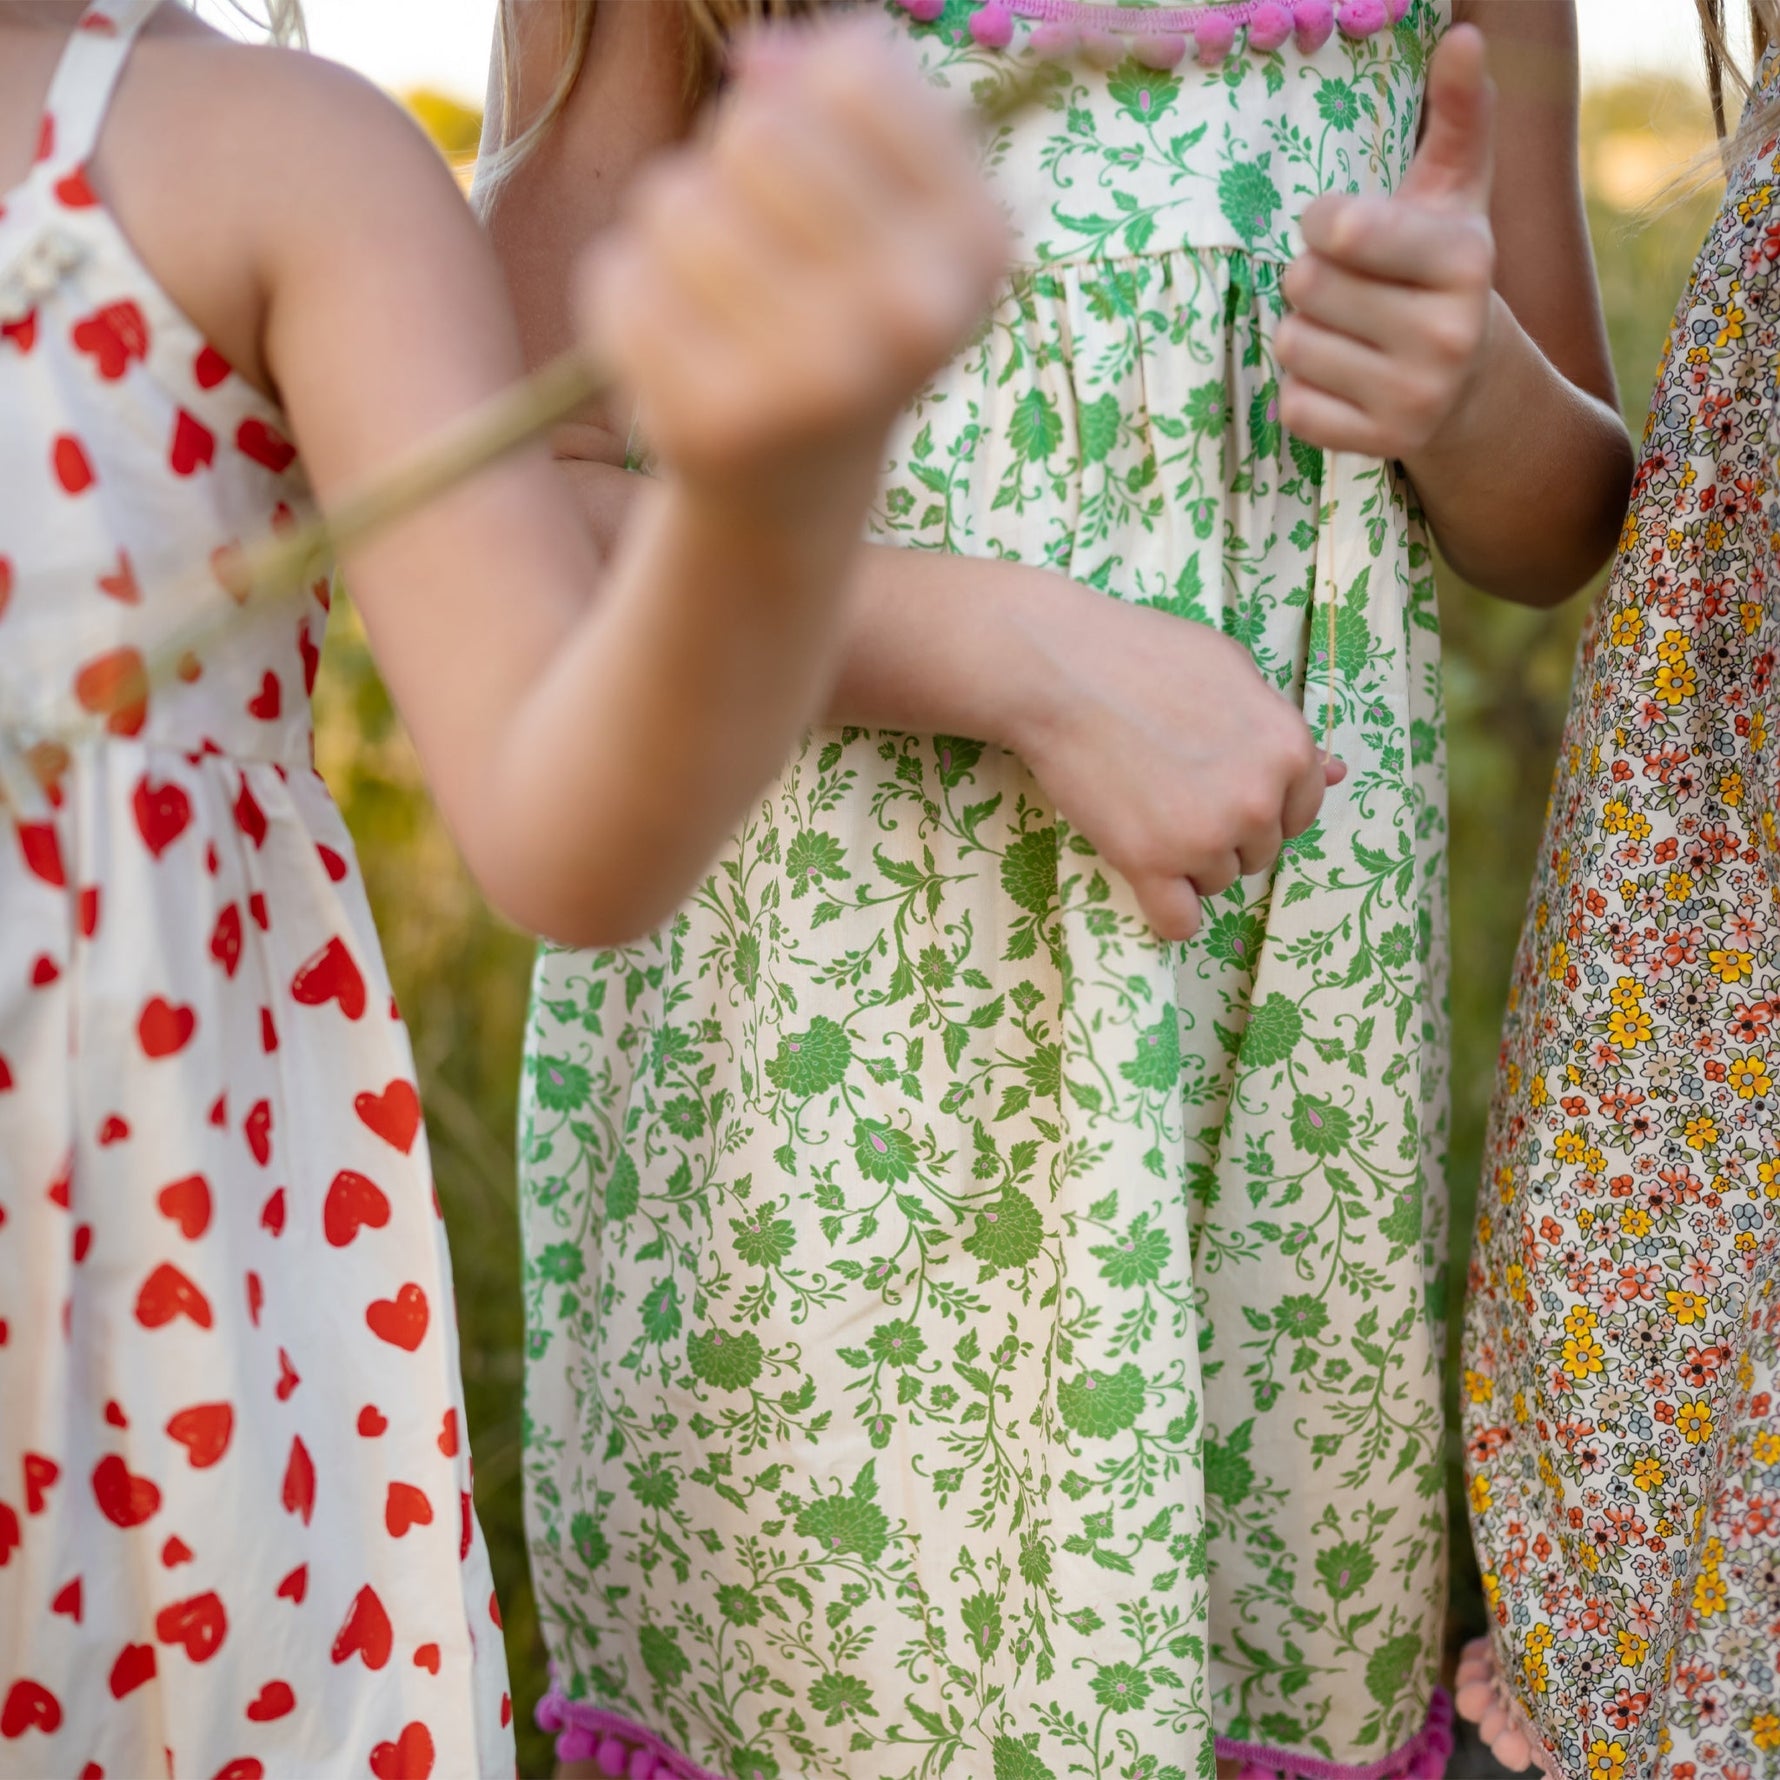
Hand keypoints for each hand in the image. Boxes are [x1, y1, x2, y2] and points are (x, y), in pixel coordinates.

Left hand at [576, 19, 1007, 521]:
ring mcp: (814, 378)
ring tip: (718, 302)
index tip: (815, 165)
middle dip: (734, 167)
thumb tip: (754, 58)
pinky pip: (620, 276)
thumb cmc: (840, 313)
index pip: (854, 74)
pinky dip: (629, 297)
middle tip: (761, 250)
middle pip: (757, 131)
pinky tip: (679, 350)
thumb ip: (843, 90)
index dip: (806, 94)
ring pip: (675, 200)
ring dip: (673, 233)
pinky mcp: (715, 421)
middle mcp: (910, 317)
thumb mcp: (889, 200)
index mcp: (975, 246)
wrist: (795, 487)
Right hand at [1012, 593, 1342, 942]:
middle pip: (1258, 852)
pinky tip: (1145, 877)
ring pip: (1217, 882)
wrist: (1060, 670)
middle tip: (1170, 790)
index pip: (1299, 812)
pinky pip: (1178, 922)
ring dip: (1187, 862)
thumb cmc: (1143, 655)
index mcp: (1288, 749)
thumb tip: (1335, 773)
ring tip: (1145, 811)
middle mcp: (1258, 800)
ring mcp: (1206, 837)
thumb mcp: (1232, 670)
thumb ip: (1280, 727)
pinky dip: (1165, 908)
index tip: (1215, 784)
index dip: (1257, 801)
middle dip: (1223, 832)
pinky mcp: (1151, 863)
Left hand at [1276, 24, 1496, 460]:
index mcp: (1465, 260)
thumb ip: (1457, 115)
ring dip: (1302, 333)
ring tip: (1346, 332)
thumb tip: (1465, 36)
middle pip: (1304, 284)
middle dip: (1310, 278)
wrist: (1472, 388)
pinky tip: (1341, 378)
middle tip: (1348, 289)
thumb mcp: (1455, 195)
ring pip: (1292, 343)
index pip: (1338, 228)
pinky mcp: (1378, 445)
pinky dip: (1301, 389)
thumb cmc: (1441, 273)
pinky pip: (1291, 404)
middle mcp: (1446, 335)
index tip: (1345, 230)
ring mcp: (1414, 397)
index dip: (1324, 223)